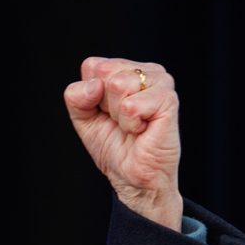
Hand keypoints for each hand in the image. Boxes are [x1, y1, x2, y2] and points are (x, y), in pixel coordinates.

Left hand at [64, 57, 182, 229]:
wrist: (133, 178)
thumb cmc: (115, 148)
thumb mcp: (84, 119)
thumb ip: (76, 96)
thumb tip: (94, 85)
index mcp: (127, 70)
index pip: (93, 66)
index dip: (91, 96)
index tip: (106, 114)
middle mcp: (146, 71)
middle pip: (105, 73)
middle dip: (105, 105)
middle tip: (121, 122)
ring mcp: (161, 82)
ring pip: (119, 85)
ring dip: (118, 115)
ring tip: (132, 126)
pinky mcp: (168, 99)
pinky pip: (131, 105)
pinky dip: (130, 124)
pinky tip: (142, 130)